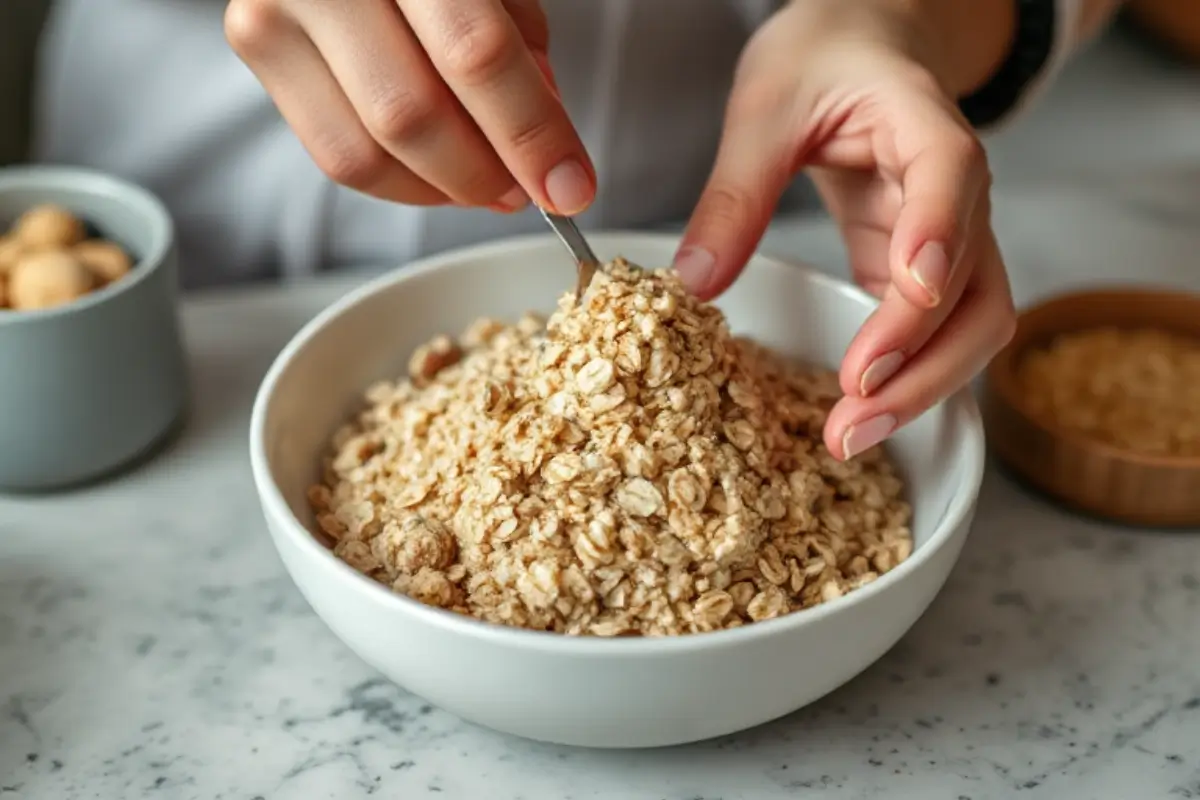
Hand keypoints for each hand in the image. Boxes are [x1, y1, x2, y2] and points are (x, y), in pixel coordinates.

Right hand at [225, 0, 594, 213]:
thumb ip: (518, 47)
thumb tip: (541, 147)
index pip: (475, 55)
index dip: (530, 134)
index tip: (571, 187)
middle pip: (409, 115)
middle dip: (483, 174)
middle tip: (527, 191)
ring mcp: (276, 9)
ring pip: (365, 152)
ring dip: (441, 190)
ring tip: (486, 183)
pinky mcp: (257, 44)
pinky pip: (334, 153)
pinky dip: (399, 181)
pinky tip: (437, 169)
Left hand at [674, 0, 1015, 459]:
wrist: (862, 45)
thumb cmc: (824, 58)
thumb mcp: (763, 109)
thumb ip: (735, 193)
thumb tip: (696, 283)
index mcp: (923, 125)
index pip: (950, 179)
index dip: (935, 236)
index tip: (906, 289)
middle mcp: (954, 193)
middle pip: (976, 291)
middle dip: (923, 363)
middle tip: (855, 416)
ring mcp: (945, 238)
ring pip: (970, 327)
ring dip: (921, 388)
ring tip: (852, 434)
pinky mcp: (917, 268)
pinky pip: (933, 333)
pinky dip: (905, 376)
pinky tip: (858, 410)